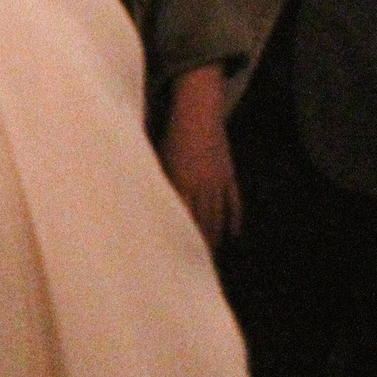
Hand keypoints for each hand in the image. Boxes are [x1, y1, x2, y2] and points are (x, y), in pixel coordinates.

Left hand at [163, 65, 241, 248]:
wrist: (198, 110)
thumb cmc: (169, 132)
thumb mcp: (157, 157)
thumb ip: (155, 179)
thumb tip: (141, 199)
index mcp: (181, 181)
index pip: (181, 217)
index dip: (179, 237)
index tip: (173, 257)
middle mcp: (202, 186)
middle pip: (202, 222)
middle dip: (198, 244)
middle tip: (194, 266)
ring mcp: (218, 181)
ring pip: (218, 216)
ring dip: (215, 236)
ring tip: (211, 256)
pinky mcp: (229, 174)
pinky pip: (234, 202)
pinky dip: (234, 218)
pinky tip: (233, 234)